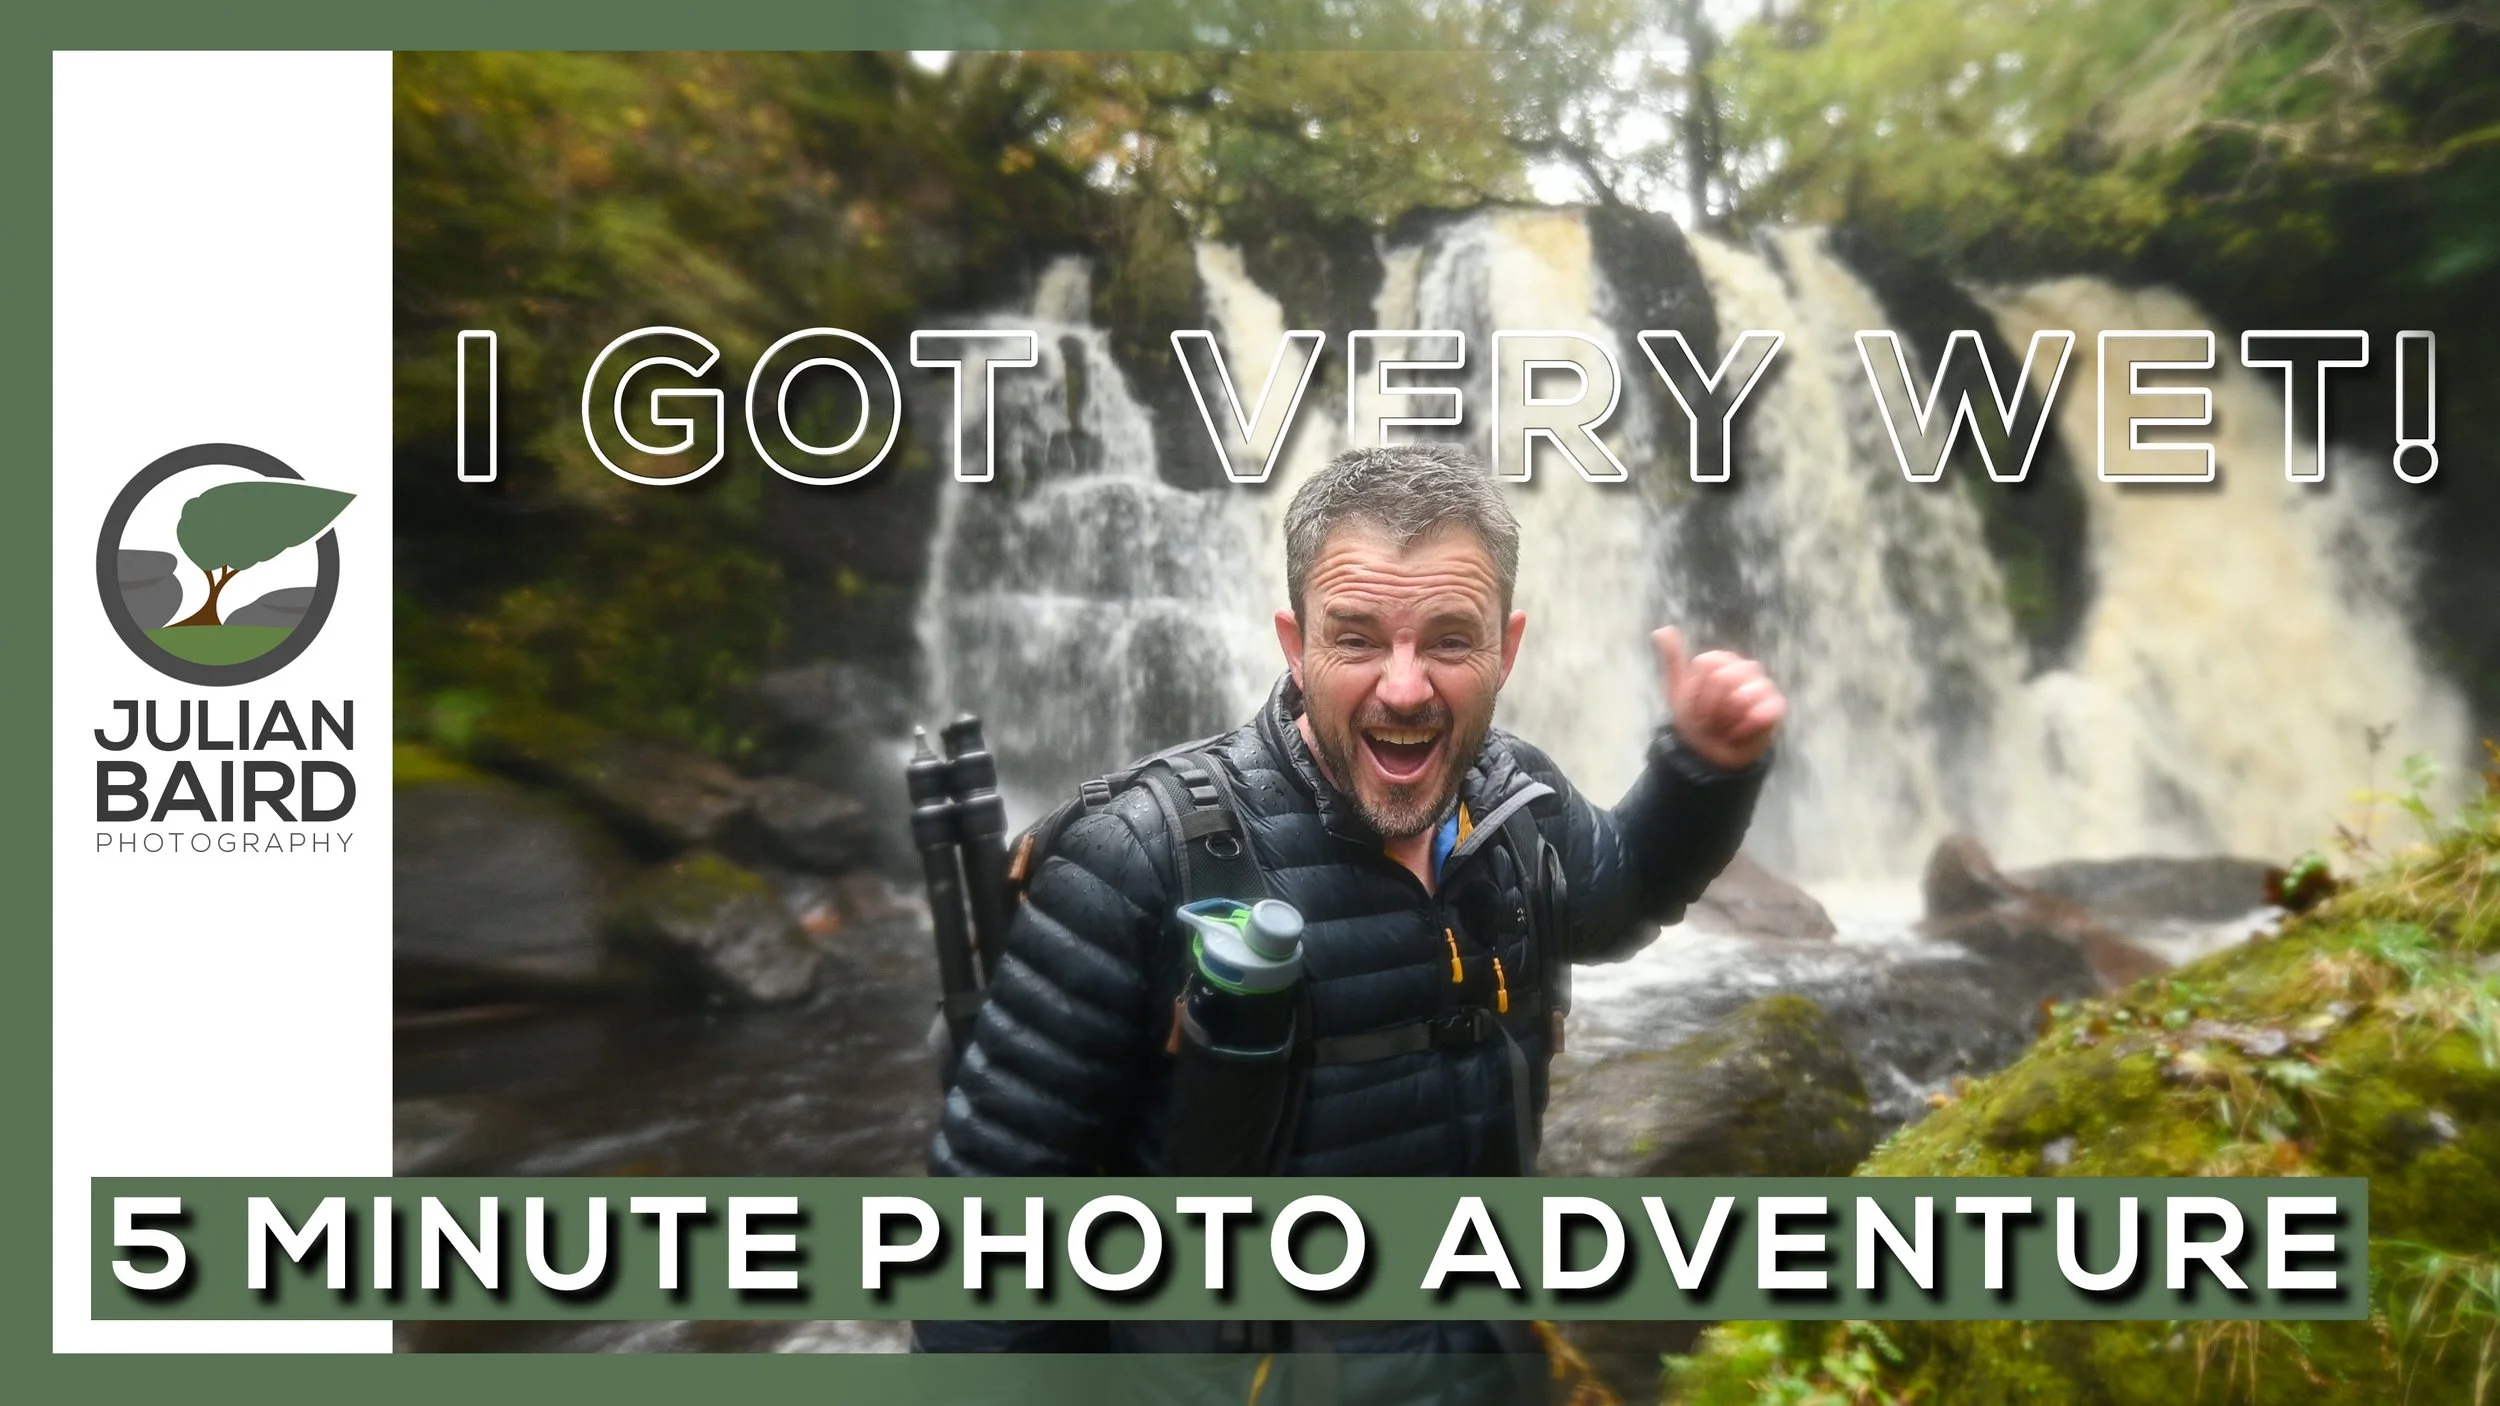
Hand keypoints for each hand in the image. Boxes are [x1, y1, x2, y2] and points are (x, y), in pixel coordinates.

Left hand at [1654, 627, 1785, 770]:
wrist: (1710, 751)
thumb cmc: (1696, 718)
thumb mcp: (1677, 690)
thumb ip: (1673, 659)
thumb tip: (1661, 630)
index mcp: (1721, 660)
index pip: (1706, 663)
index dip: (1697, 689)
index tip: (1695, 702)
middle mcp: (1745, 667)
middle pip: (1723, 678)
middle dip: (1710, 706)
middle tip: (1710, 718)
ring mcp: (1763, 685)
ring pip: (1741, 697)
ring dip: (1726, 720)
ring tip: (1725, 725)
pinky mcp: (1776, 706)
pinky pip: (1760, 713)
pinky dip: (1744, 728)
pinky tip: (1740, 733)